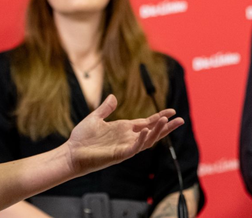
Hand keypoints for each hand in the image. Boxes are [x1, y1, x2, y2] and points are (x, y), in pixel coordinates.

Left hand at [64, 94, 182, 175]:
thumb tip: (113, 96)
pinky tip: (145, 132)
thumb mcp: (95, 118)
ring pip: (146, 140)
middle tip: (180, 119)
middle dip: (166, 126)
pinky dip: (141, 140)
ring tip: (167, 122)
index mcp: (123, 129)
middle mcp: (127, 138)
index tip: (171, 111)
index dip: (159, 117)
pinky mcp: (118, 155)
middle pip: (152, 132)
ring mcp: (124, 147)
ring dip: (157, 132)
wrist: (71, 152)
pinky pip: (133, 148)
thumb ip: (105, 108)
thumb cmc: (82, 138)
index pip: (146, 122)